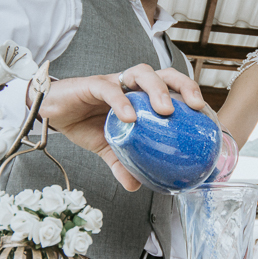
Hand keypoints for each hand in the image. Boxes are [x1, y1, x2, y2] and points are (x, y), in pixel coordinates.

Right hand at [33, 65, 203, 191]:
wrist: (51, 112)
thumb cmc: (83, 123)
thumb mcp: (107, 148)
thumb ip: (122, 164)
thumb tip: (136, 186)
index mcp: (140, 96)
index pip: (172, 88)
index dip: (191, 96)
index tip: (207, 116)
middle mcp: (131, 85)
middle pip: (164, 73)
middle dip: (184, 85)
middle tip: (195, 107)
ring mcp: (113, 82)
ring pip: (142, 73)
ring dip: (158, 89)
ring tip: (166, 110)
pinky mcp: (93, 84)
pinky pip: (110, 89)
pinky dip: (122, 103)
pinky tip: (129, 118)